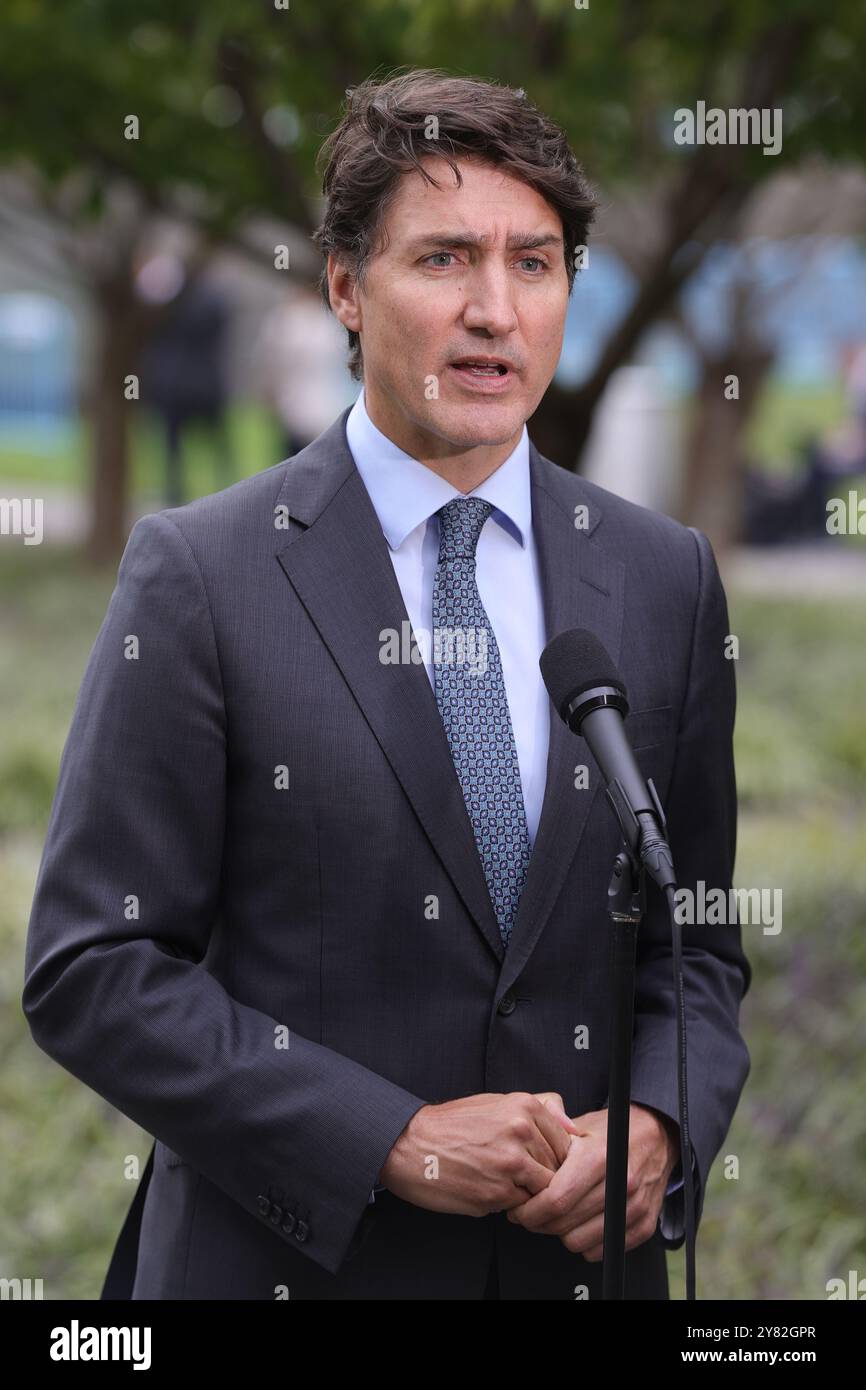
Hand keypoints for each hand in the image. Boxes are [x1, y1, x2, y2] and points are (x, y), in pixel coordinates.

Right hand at [379, 1091, 578, 1216]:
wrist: (410, 1145)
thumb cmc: (451, 1125)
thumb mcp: (495, 1103)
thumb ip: (538, 1110)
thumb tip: (574, 1127)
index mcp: (524, 1106)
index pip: (565, 1142)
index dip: (555, 1159)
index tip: (539, 1163)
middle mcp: (521, 1132)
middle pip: (557, 1168)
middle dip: (542, 1178)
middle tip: (519, 1178)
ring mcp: (510, 1164)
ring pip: (544, 1190)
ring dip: (529, 1194)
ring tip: (504, 1185)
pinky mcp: (497, 1193)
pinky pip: (522, 1207)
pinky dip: (510, 1205)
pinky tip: (488, 1190)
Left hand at [505, 1103, 678, 1260]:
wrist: (656, 1136)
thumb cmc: (609, 1133)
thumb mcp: (578, 1125)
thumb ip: (547, 1140)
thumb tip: (519, 1160)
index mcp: (599, 1158)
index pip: (555, 1200)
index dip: (529, 1211)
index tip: (518, 1209)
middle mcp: (620, 1184)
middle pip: (564, 1224)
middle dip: (538, 1223)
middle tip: (529, 1214)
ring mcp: (635, 1207)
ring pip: (579, 1242)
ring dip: (560, 1234)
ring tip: (554, 1216)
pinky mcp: (645, 1224)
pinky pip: (602, 1250)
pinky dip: (585, 1242)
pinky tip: (578, 1222)